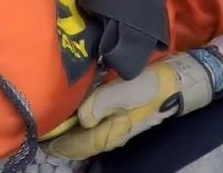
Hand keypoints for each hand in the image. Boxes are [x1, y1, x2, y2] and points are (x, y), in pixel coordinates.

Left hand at [43, 49, 222, 159]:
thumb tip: (80, 117)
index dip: (58, 143)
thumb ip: (103, 103)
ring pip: (87, 132)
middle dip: (61, 137)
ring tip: (52, 117)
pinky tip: (74, 106)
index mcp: (112, 131)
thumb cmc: (155, 85)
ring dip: (70, 128)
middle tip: (40, 126)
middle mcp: (113, 131)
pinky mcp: (123, 109)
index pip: (78, 145)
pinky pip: (95, 119)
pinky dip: (81, 117)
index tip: (38, 136)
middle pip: (80, 141)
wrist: (184, 78)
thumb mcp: (130, 90)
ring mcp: (118, 121)